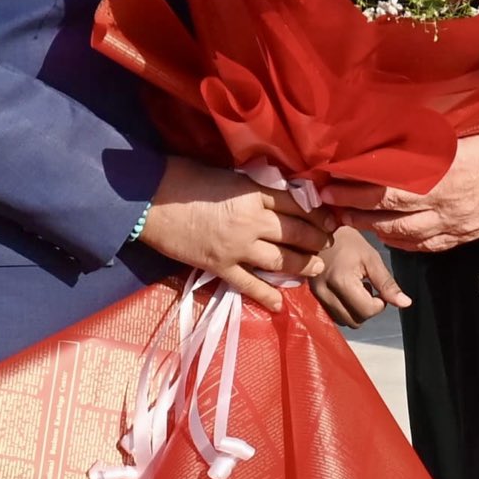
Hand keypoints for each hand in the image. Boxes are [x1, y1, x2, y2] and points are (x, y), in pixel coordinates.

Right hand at [137, 157, 333, 310]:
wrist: (149, 200)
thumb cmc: (185, 178)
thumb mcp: (227, 174)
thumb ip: (253, 187)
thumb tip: (275, 194)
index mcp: (253, 193)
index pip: (296, 204)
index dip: (317, 213)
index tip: (329, 218)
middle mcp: (252, 222)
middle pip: (296, 233)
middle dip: (317, 240)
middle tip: (327, 243)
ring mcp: (237, 248)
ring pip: (282, 261)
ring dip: (303, 265)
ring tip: (315, 267)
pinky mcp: (220, 267)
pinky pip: (249, 285)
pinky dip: (267, 296)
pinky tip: (280, 304)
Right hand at [310, 228, 409, 328]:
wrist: (317, 230)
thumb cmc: (346, 240)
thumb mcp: (371, 258)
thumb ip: (387, 284)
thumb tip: (405, 304)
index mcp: (341, 281)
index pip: (367, 311)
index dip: (379, 303)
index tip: (377, 287)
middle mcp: (325, 292)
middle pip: (354, 321)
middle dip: (366, 309)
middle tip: (367, 288)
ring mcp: (316, 295)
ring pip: (343, 321)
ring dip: (353, 310)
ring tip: (354, 289)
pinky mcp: (312, 296)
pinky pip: (332, 315)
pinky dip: (342, 308)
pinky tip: (344, 292)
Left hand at [329, 129, 478, 253]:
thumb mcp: (464, 130)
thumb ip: (427, 138)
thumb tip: (388, 132)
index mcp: (442, 170)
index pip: (385, 180)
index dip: (354, 182)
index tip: (330, 176)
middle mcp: (445, 201)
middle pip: (386, 211)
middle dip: (352, 206)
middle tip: (326, 200)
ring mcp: (455, 224)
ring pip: (402, 234)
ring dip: (371, 226)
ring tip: (348, 217)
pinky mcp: (465, 237)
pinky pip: (425, 246)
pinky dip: (400, 242)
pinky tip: (387, 234)